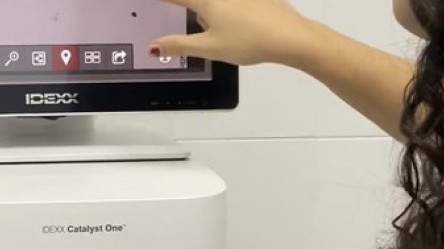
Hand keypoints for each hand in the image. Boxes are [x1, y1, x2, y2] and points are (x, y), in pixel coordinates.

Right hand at [149, 0, 318, 66]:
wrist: (290, 37)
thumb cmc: (251, 41)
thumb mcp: (209, 49)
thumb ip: (179, 46)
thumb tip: (153, 47)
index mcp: (207, 3)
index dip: (165, 0)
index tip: (154, 3)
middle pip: (199, 4)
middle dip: (198, 14)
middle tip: (207, 30)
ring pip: (219, 4)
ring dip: (218, 15)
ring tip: (231, 31)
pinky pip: (237, 4)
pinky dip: (235, 12)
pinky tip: (246, 23)